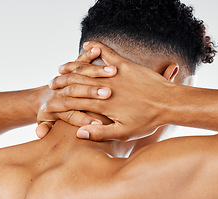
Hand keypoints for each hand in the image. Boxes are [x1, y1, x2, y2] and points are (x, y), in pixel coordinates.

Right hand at [45, 41, 173, 140]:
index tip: (47, 104)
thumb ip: (101, 133)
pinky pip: (108, 53)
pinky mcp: (125, 65)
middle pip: (77, 84)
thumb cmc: (148, 121)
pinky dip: (97, 48)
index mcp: (103, 105)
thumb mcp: (124, 133)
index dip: (60, 104)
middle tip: (49, 84)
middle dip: (61, 84)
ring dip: (72, 68)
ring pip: (87, 69)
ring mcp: (114, 75)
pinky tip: (88, 45)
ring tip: (61, 69)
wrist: (170, 103)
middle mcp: (105, 87)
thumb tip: (80, 133)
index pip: (75, 103)